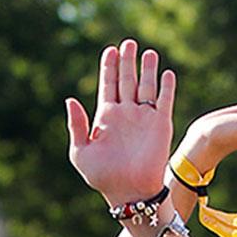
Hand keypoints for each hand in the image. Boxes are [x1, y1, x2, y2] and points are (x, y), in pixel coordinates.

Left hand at [65, 38, 177, 205]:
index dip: (109, 67)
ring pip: (146, 86)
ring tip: (148, 52)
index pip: (108, 85)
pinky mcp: (161, 125)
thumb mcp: (80, 152)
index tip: (110, 50)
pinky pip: (164, 101)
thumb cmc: (102, 176)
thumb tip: (70, 99)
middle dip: (127, 61)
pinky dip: (166, 86)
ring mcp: (144, 118)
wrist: (129, 192)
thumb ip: (76, 125)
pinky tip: (165, 72)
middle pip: (127, 80)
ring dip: (147, 69)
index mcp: (106, 117)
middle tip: (128, 43)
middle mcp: (126, 114)